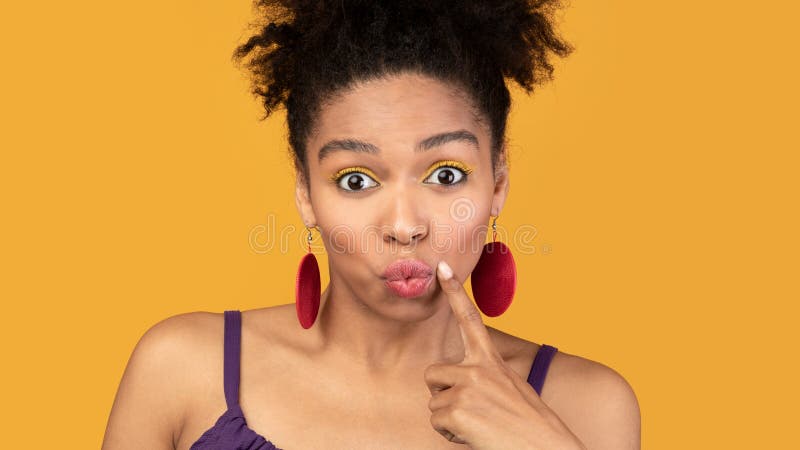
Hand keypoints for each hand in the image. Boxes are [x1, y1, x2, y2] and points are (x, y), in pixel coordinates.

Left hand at [424, 260, 585, 449]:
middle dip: (442, 393)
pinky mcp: (457, 408)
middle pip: (433, 373)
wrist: (545, 448)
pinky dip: (450, 432)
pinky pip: (436, 420)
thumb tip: (460, 382)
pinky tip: (474, 435)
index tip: (442, 267)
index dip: (454, 292)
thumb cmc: (529, 424)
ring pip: (434, 401)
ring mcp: (467, 386)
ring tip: (479, 424)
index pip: (470, 319)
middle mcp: (478, 368)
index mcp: (491, 360)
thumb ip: (486, 376)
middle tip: (470, 410)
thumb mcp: (511, 388)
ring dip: (449, 417)